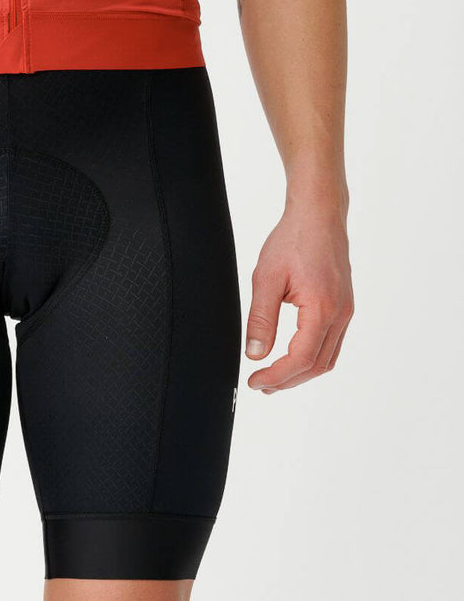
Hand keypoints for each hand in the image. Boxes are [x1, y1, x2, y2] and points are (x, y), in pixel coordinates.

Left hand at [245, 200, 353, 392]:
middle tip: (261, 384)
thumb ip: (260, 319)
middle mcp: (340, 314)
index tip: (255, 381)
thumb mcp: (266, 278)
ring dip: (301, 372)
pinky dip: (312, 357)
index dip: (277, 376)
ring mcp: (346, 311)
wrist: (318, 216)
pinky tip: (292, 355)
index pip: (301, 359)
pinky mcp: (344, 306)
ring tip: (274, 376)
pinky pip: (332, 342)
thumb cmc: (293, 240)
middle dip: (288, 380)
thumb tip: (255, 354)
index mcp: (322, 309)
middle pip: (317, 365)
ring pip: (327, 357)